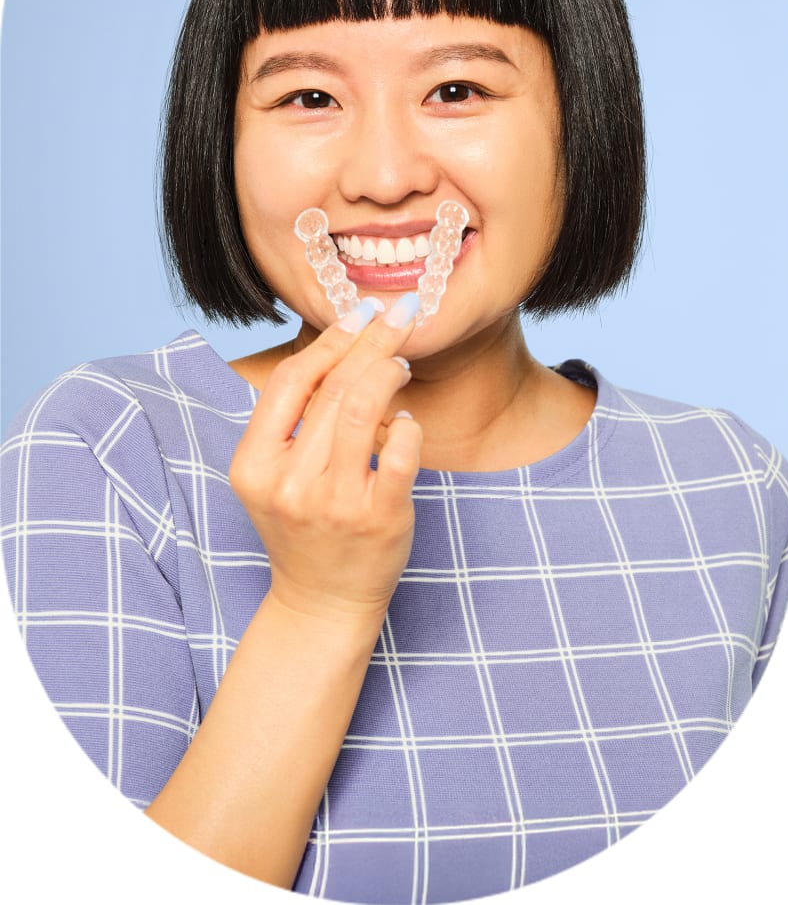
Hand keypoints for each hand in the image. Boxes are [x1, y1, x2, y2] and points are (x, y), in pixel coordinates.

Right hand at [228, 298, 421, 624]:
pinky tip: (405, 421)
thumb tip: (339, 343)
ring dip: (388, 373)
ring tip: (401, 364)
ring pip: (362, 409)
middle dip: (371, 341)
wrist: (322, 602)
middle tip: (397, 316)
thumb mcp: (277, 474)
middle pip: (332, 388)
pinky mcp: (377, 518)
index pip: (291, 382)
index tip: (359, 312)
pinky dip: (407, 426)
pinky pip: (399, 453)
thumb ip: (294, 420)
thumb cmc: (305, 526)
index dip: (329, 340)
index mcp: (254, 465)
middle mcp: (289, 483)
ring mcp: (333, 502)